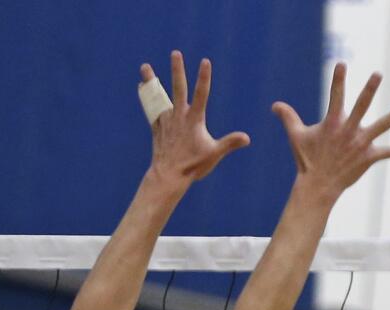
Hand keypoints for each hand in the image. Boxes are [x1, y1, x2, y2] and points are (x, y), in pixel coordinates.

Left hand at [142, 50, 249, 184]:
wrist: (168, 175)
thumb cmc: (193, 165)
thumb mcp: (214, 154)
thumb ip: (230, 143)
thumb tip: (246, 138)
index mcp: (194, 120)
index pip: (202, 94)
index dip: (204, 77)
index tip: (205, 61)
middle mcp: (179, 116)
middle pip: (178, 88)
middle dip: (178, 70)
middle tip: (175, 53)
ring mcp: (166, 121)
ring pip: (158, 96)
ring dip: (152, 80)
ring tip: (145, 66)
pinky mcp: (157, 128)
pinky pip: (151, 109)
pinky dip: (147, 97)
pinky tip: (142, 87)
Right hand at [272, 63, 389, 201]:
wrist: (318, 186)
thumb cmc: (307, 160)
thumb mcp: (296, 137)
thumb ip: (288, 118)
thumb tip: (275, 105)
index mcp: (332, 122)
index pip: (335, 95)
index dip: (338, 79)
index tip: (342, 64)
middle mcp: (349, 130)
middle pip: (361, 105)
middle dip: (369, 89)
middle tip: (378, 74)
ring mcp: (361, 143)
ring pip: (381, 126)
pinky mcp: (369, 157)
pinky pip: (388, 153)